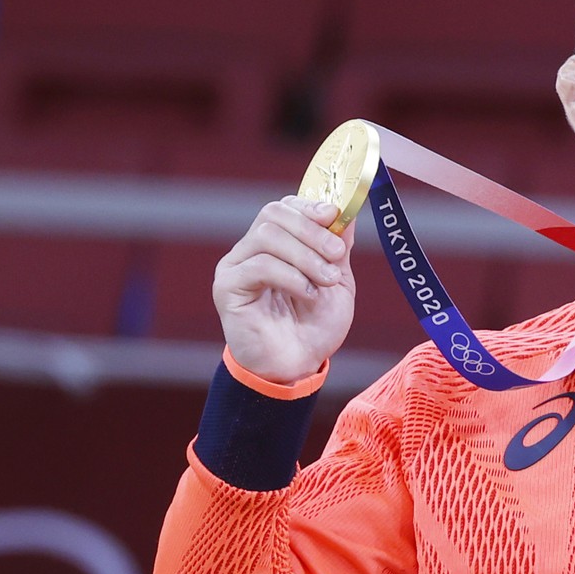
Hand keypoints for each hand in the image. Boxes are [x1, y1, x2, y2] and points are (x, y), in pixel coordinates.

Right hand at [213, 196, 355, 383]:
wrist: (298, 367)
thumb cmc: (315, 326)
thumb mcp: (337, 281)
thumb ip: (338, 246)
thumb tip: (347, 210)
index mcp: (276, 244)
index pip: (284, 207)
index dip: (310, 206)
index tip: (335, 216)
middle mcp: (251, 250)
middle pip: (273, 214)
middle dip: (312, 230)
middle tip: (337, 254)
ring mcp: (236, 267)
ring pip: (267, 237)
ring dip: (306, 256)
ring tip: (326, 280)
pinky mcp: (227, 288)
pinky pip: (258, 266)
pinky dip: (291, 276)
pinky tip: (307, 294)